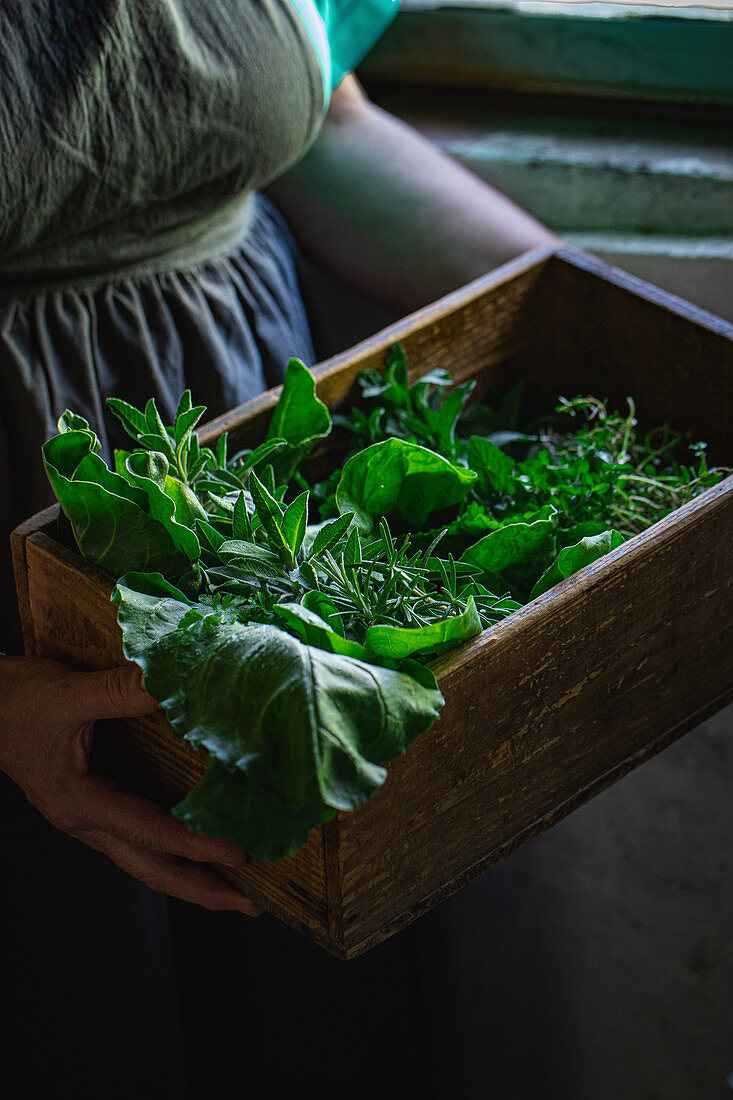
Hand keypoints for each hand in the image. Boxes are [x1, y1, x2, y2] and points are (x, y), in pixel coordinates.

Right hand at [0, 655, 260, 915]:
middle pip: (150, 869)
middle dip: (201, 889)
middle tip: (252, 903)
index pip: (148, 832)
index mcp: (78, 802)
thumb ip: (124, 689)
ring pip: (144, 861)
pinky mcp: (92, 807)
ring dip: (189, 876)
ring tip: (234, 887)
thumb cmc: (16, 700)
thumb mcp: (70, 692)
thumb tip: (181, 684)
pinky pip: (137, 841)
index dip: (195, 845)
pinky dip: (171, 851)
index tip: (237, 854)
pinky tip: (196, 847)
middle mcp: (85, 821)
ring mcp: (88, 819)